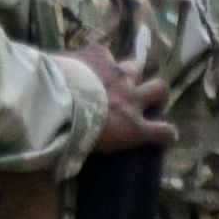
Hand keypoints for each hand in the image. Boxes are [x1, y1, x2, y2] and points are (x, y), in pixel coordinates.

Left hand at [59, 46, 175, 152]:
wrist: (51, 102)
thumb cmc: (67, 136)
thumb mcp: (85, 151)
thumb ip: (93, 147)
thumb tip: (72, 164)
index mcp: (131, 127)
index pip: (163, 132)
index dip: (167, 133)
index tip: (167, 134)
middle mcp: (131, 98)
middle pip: (159, 88)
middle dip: (154, 90)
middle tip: (143, 93)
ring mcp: (118, 74)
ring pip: (135, 67)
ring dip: (128, 72)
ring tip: (114, 75)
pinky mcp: (100, 55)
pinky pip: (105, 54)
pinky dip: (97, 60)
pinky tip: (84, 64)